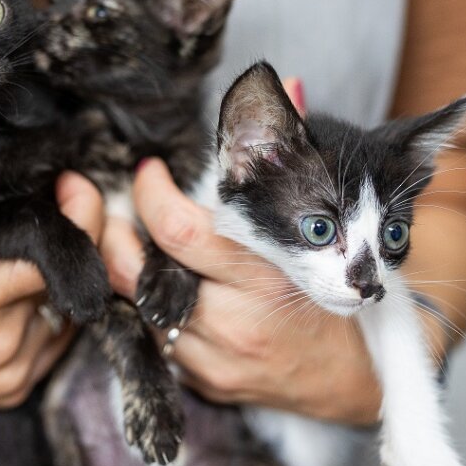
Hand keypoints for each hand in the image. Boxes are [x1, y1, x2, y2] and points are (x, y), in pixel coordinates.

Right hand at [0, 124, 102, 429]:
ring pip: (66, 312)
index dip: (77, 214)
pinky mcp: (13, 390)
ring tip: (33, 250)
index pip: (59, 254)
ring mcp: (10, 371)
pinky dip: (50, 315)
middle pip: (66, 278)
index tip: (69, 186)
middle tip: (55, 206)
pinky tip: (25, 291)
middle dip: (69, 239)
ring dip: (59, 279)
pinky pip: (56, 344)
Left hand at [102, 158, 381, 425]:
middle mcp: (234, 321)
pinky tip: (162, 288)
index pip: (180, 231)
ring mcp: (214, 358)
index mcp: (265, 275)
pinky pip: (156, 340)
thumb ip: (293, 155)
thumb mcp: (320, 226)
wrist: (352, 378)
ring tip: (135, 244)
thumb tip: (286, 84)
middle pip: (136, 275)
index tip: (149, 172)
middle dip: (113, 235)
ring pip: (138, 307)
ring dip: (128, 271)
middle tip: (115, 210)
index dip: (150, 194)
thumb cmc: (337, 292)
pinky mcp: (203, 381)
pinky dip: (151, 308)